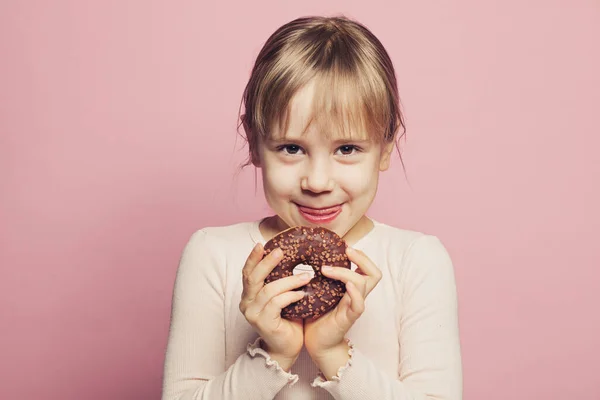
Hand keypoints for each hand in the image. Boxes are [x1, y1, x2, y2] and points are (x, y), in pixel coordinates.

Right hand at [239, 243, 309, 370]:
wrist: (287, 347)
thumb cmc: (287, 320)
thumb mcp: (280, 296)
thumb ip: (278, 281)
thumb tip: (289, 256)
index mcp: (249, 295)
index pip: (247, 273)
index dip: (253, 258)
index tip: (261, 244)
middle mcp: (247, 303)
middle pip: (253, 278)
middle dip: (267, 262)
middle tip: (280, 251)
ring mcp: (253, 314)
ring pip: (269, 290)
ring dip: (289, 281)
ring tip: (306, 276)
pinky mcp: (263, 323)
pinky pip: (277, 303)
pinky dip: (291, 296)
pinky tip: (302, 294)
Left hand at [304, 247, 381, 361]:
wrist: (316, 343)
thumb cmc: (316, 316)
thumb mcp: (319, 291)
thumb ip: (320, 277)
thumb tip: (306, 255)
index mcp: (351, 288)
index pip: (367, 267)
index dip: (360, 255)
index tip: (344, 246)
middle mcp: (356, 295)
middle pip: (374, 273)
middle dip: (362, 258)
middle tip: (346, 250)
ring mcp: (354, 306)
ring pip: (364, 283)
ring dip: (346, 272)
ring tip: (326, 269)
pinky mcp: (348, 318)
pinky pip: (359, 305)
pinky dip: (355, 293)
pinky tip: (347, 286)